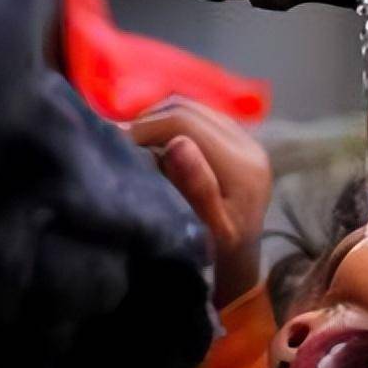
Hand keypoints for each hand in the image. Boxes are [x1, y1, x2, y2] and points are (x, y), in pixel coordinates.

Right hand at [128, 97, 271, 307]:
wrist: (242, 259)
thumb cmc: (222, 252)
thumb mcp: (211, 229)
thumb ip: (197, 188)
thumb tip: (177, 143)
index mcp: (242, 165)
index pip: (187, 123)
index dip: (148, 127)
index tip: (117, 141)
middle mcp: (249, 145)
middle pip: (190, 110)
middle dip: (150, 120)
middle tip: (120, 139)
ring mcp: (246, 140)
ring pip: (195, 108)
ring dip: (160, 118)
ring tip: (134, 139)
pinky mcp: (238, 141)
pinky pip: (201, 117)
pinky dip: (173, 122)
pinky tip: (154, 140)